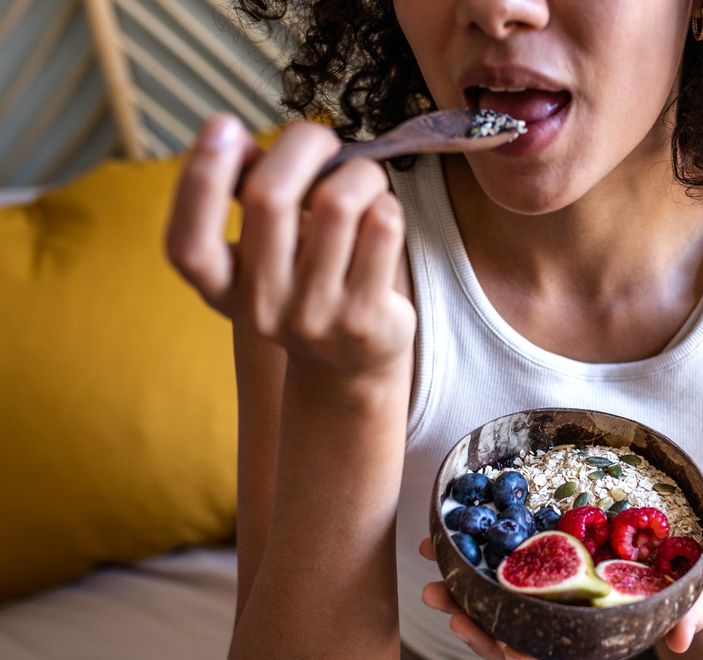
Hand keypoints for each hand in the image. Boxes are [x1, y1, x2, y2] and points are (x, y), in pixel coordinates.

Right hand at [165, 114, 414, 378]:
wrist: (350, 360)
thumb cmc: (305, 277)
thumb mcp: (262, 247)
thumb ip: (247, 191)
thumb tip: (232, 135)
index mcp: (221, 285)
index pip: (188, 244)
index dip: (199, 180)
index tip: (223, 126)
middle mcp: (262, 307)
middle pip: (269, 199)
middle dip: (302, 146)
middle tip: (324, 140)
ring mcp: (315, 316)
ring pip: (337, 203)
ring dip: (358, 172)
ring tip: (363, 181)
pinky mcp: (367, 317)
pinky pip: (382, 227)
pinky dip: (386, 204)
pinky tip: (382, 216)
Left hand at [418, 537, 702, 659]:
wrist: (652, 532)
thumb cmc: (665, 572)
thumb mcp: (685, 589)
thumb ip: (687, 612)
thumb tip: (684, 640)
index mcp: (579, 635)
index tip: (512, 650)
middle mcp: (548, 618)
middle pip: (503, 642)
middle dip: (474, 631)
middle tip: (453, 612)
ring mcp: (528, 592)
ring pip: (482, 611)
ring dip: (453, 601)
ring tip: (435, 586)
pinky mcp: (514, 560)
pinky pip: (476, 570)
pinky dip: (453, 561)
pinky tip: (435, 543)